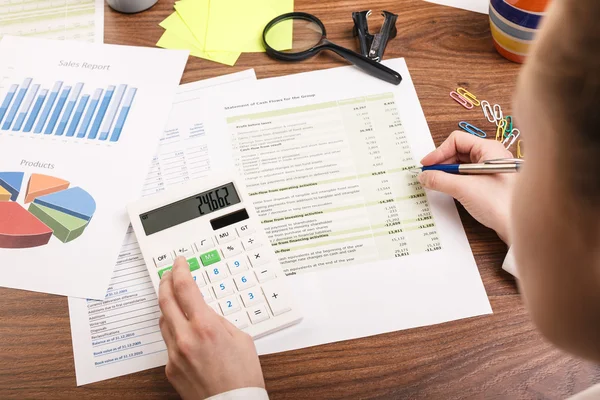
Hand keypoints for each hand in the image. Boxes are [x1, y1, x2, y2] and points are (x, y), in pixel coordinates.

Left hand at [158, 257, 264, 398]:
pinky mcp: (170, 369)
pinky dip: (175, 333)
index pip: (185, 288)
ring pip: (163, 321)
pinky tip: (185, 334)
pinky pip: (168, 343)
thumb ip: (220, 321)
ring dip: (168, 307)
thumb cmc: (243, 377)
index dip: (180, 270)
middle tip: (169, 274)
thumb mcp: (241, 339)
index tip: (179, 263)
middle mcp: (186, 338)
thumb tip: (207, 313)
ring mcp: (175, 354)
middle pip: (165, 300)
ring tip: (176, 301)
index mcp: (206, 326)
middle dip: (166, 282)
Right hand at [418, 131, 516, 244]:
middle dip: (442, 163)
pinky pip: (468, 176)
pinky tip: (449, 190)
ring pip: (462, 165)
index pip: (456, 141)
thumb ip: (440, 180)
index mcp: (488, 149)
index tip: (426, 166)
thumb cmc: (500, 204)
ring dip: (447, 173)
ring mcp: (491, 170)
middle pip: (458, 152)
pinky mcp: (490, 184)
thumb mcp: (463, 188)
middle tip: (429, 175)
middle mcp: (491, 156)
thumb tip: (424, 176)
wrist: (519, 227)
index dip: (439, 152)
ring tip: (437, 184)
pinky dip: (455, 181)